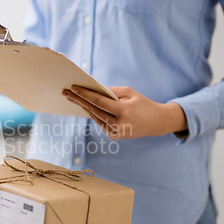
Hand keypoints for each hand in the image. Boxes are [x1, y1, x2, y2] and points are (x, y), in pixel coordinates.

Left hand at [62, 86, 187, 138]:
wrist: (156, 122)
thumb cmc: (142, 103)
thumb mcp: (129, 93)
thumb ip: (110, 91)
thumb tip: (92, 90)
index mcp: (123, 111)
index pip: (98, 102)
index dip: (84, 94)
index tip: (73, 88)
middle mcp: (117, 124)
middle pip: (93, 110)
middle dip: (78, 100)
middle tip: (66, 92)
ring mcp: (115, 132)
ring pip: (94, 116)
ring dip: (82, 106)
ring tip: (71, 97)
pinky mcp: (113, 136)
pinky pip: (100, 121)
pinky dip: (92, 113)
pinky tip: (83, 105)